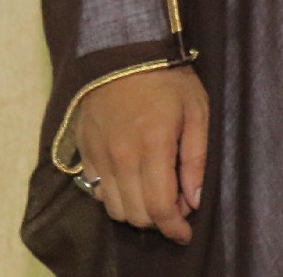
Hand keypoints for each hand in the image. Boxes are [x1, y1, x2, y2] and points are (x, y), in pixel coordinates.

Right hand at [74, 65, 210, 244]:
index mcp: (153, 146)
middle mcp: (121, 157)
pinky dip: (115, 196)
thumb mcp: (197, 111)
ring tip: (154, 194)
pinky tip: (131, 181)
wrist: (124, 51)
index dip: (174, 228)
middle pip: (135, 215)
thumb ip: (196, 159)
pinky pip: (97, 190)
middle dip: (158, 220)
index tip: (185, 232)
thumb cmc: (168, 79)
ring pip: (114, 208)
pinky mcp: (85, 150)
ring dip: (136, 212)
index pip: (158, 208)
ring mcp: (99, 155)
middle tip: (175, 206)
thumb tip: (195, 200)